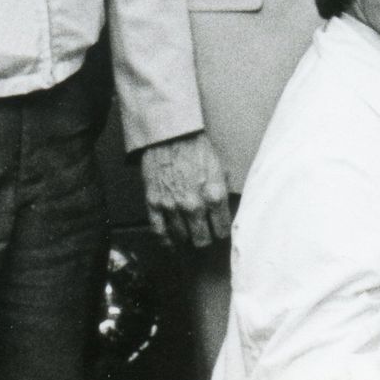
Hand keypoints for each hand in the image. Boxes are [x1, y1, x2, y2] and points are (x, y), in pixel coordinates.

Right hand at [141, 132, 233, 247]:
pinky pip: (159, 233)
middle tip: (205, 236)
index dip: (221, 233)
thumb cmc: (198, 149)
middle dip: (205, 240)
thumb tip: (226, 212)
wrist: (171, 136)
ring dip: (187, 239)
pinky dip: (167, 241)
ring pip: (182, 239)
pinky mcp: (154, 205)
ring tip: (190, 235)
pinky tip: (172, 243)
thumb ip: (223, 194)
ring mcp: (171, 207)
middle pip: (202, 240)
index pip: (222, 230)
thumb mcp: (221, 170)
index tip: (220, 232)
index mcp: (215, 196)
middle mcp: (194, 205)